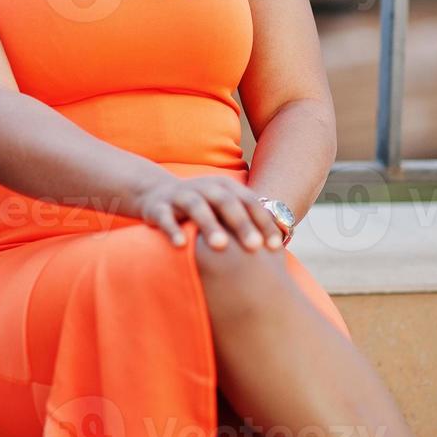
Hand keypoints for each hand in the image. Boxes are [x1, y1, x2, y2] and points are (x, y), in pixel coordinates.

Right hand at [134, 174, 288, 251]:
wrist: (154, 193)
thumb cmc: (201, 209)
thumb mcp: (224, 209)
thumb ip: (247, 222)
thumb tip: (282, 248)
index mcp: (225, 188)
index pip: (249, 203)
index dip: (263, 223)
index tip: (275, 246)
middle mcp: (204, 188)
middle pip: (226, 203)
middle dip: (241, 224)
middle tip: (254, 248)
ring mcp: (180, 196)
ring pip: (196, 207)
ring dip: (209, 226)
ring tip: (221, 246)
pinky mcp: (157, 207)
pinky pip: (165, 218)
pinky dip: (173, 229)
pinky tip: (181, 245)